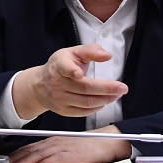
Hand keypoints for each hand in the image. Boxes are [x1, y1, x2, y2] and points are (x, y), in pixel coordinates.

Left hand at [8, 125, 131, 162]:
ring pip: (41, 154)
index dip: (18, 153)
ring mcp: (64, 147)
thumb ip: (53, 153)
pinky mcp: (73, 154)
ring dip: (27, 161)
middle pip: (33, 150)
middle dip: (18, 158)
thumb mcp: (67, 148)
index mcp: (53, 141)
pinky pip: (57, 159)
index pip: (31, 146)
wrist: (105, 143)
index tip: (7, 161)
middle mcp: (56, 142)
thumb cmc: (87, 147)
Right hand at [12, 44, 127, 119]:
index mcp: (60, 65)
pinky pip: (84, 112)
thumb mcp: (73, 52)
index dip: (72, 70)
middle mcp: (58, 82)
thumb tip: (106, 55)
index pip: (65, 67)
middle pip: (85, 88)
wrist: (40, 84)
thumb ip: (91, 50)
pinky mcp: (63, 110)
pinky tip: (104, 101)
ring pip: (86, 102)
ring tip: (117, 94)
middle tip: (122, 88)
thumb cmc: (60, 66)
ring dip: (105, 99)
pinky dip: (97, 107)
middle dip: (107, 89)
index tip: (78, 73)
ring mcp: (60, 98)